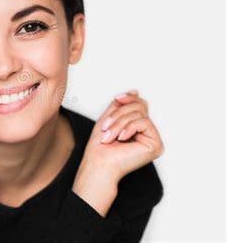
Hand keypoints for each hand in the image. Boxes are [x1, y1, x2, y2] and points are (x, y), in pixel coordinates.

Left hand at [72, 90, 164, 216]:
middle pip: (139, 107)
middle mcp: (147, 133)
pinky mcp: (156, 145)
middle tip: (106, 126)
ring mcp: (153, 139)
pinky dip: (129, 128)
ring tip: (109, 135)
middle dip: (119, 114)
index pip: (139, 104)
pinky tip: (121, 138)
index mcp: (137, 127)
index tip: (117, 98)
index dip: (129, 98)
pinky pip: (144, 122)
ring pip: (140, 114)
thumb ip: (121, 105)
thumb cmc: (100, 146)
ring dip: (119, 122)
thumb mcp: (109, 118)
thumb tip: (135, 91)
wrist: (99, 163)